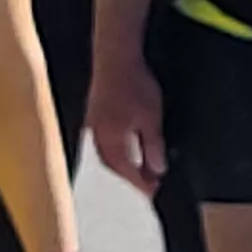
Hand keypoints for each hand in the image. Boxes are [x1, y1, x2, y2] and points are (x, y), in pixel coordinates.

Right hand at [86, 58, 165, 194]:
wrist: (115, 58)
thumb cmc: (134, 86)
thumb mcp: (151, 119)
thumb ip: (152, 146)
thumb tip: (158, 169)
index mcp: (110, 139)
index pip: (126, 169)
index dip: (140, 182)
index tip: (154, 193)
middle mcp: (97, 134)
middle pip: (112, 164)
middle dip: (130, 176)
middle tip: (149, 183)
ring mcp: (93, 123)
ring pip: (107, 153)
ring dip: (122, 164)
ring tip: (140, 168)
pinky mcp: (95, 113)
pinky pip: (103, 140)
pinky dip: (116, 150)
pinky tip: (126, 146)